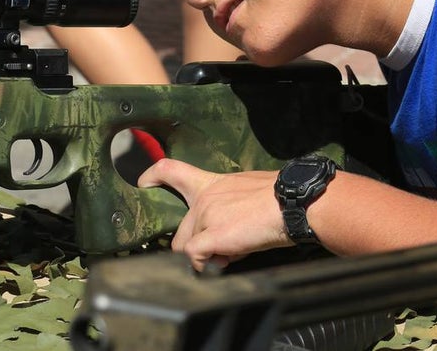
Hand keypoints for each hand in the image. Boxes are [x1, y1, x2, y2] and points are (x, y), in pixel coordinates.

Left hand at [137, 158, 291, 270]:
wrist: (292, 203)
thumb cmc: (277, 199)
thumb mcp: (245, 191)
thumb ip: (226, 206)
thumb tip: (226, 231)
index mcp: (211, 183)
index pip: (173, 170)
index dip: (154, 174)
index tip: (143, 181)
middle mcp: (203, 197)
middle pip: (180, 230)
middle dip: (198, 245)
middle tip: (224, 247)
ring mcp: (205, 215)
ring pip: (186, 247)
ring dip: (206, 256)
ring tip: (232, 250)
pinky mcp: (211, 234)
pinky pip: (194, 257)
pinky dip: (206, 265)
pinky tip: (225, 260)